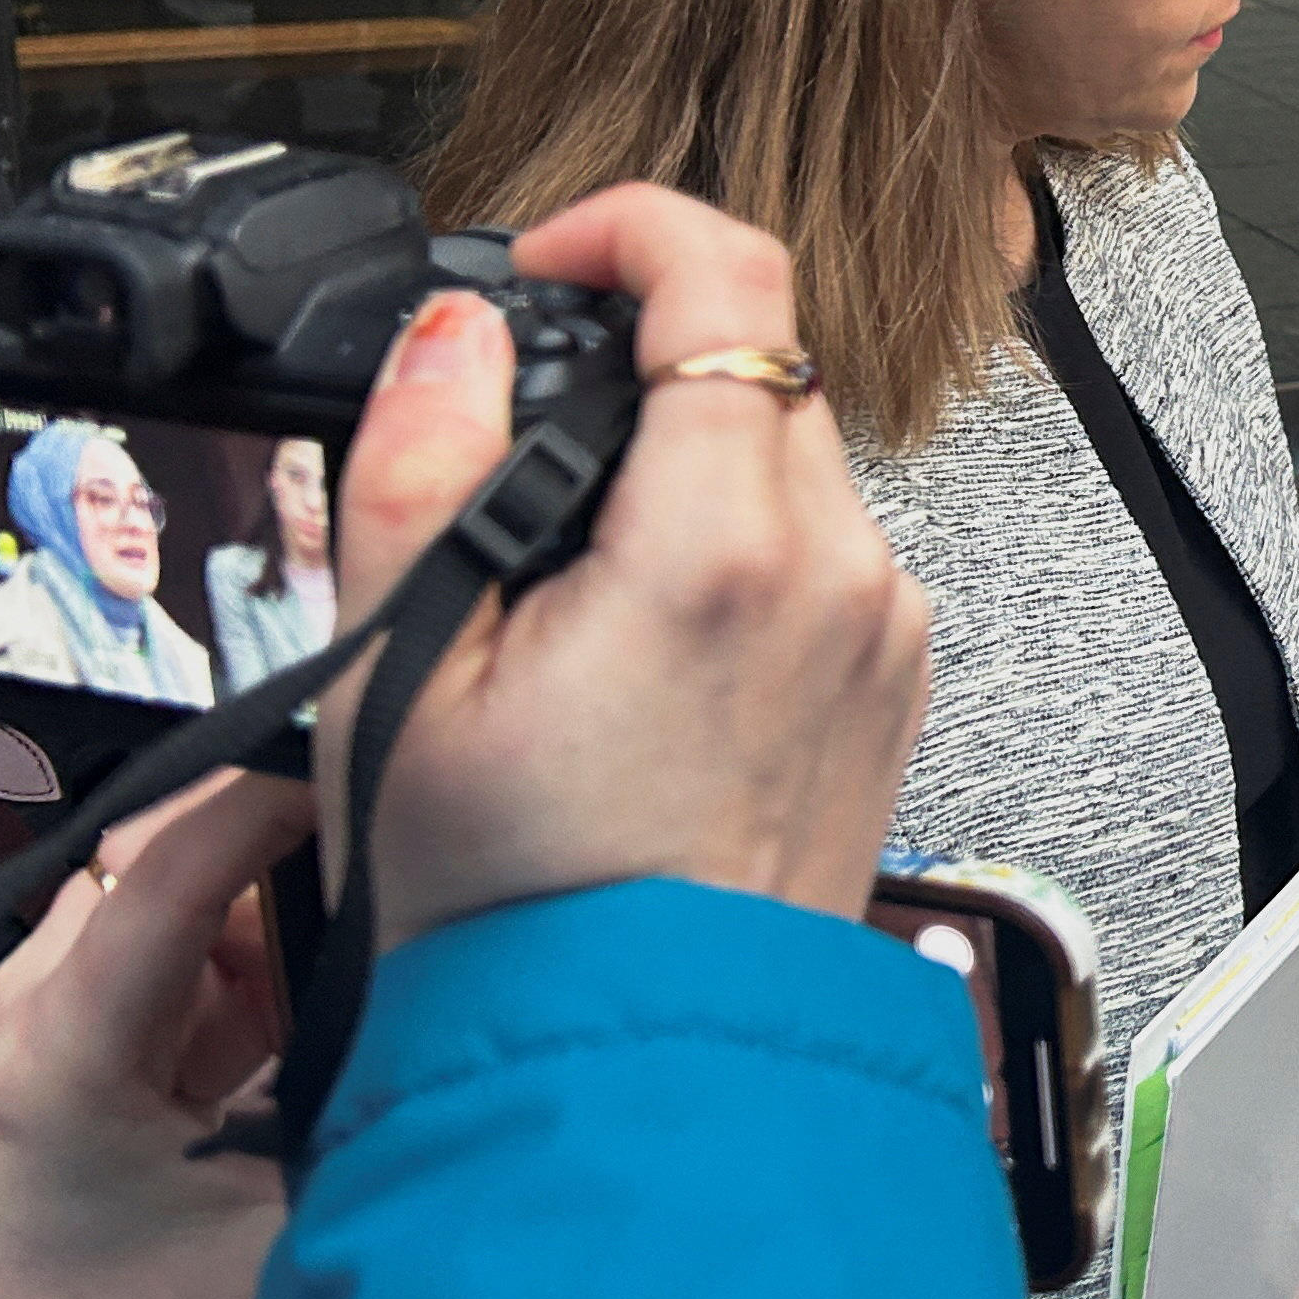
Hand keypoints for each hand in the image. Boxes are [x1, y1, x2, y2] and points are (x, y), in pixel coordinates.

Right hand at [319, 183, 935, 946]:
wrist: (635, 1070)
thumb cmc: (515, 909)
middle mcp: (840, 572)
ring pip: (792, 462)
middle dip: (640, 375)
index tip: (547, 264)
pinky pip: (824, 556)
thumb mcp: (400, 676)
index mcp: (722, 546)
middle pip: (758, 368)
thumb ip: (421, 467)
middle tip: (522, 456)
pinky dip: (738, 556)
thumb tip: (457, 332)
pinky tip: (642, 653)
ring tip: (568, 590)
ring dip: (687, 473)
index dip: (628, 229)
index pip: (730, 276)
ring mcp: (886, 631)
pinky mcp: (897, 683)